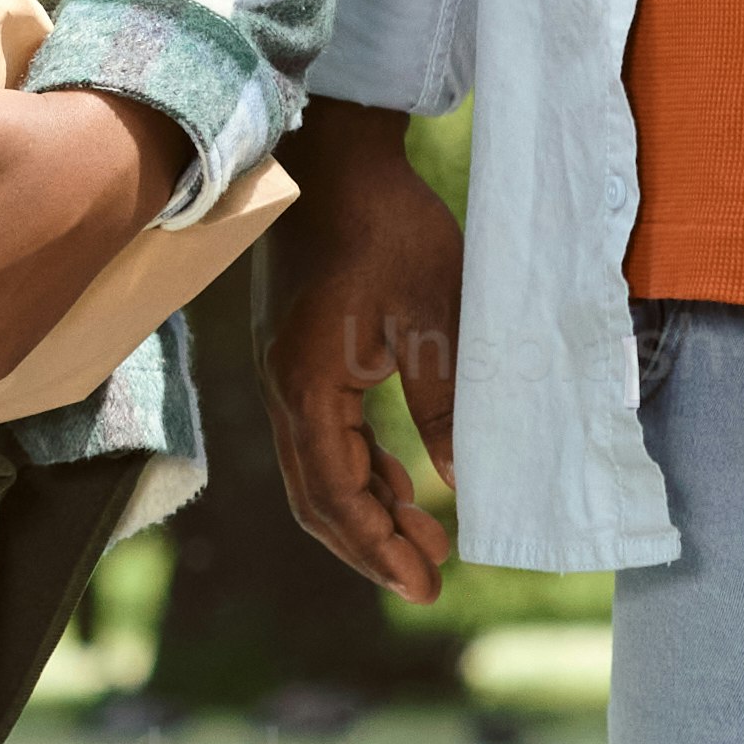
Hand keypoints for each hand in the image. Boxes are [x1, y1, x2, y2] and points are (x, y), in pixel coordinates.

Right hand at [262, 99, 465, 603]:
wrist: (337, 158)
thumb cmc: (390, 227)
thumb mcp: (435, 318)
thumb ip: (444, 405)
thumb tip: (459, 481)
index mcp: (308, 386)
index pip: (335, 494)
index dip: (378, 547)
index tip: (423, 585)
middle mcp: (284, 389)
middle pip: (317, 497)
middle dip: (371, 546)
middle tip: (427, 583)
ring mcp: (285, 373)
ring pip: (318, 471)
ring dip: (368, 510)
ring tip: (425, 541)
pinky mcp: (299, 357)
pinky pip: (323, 437)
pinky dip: (361, 469)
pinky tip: (402, 482)